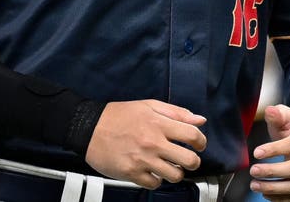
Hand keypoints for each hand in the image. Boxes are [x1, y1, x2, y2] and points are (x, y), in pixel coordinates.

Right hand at [85, 100, 207, 189]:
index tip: (198, 145)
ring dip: (175, 172)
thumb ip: (175, 112)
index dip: (201, 142)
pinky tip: (151, 171)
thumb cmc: (117, 116)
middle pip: (189, 160)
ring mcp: (143, 160)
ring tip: (169, 166)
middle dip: (193, 161)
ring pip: (175, 175)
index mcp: (158, 123)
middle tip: (186, 160)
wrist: (88, 127)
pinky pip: (155, 184)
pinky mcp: (132, 173)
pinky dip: (156, 180)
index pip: (193, 135)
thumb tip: (199, 120)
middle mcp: (153, 142)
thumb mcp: (148, 105)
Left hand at [249, 105, 289, 200]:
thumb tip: (269, 111)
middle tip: (254, 171)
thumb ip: (277, 114)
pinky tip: (266, 194)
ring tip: (255, 185)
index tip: (256, 152)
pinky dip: (282, 199)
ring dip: (274, 189)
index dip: (275, 150)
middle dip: (273, 172)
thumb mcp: (287, 116)